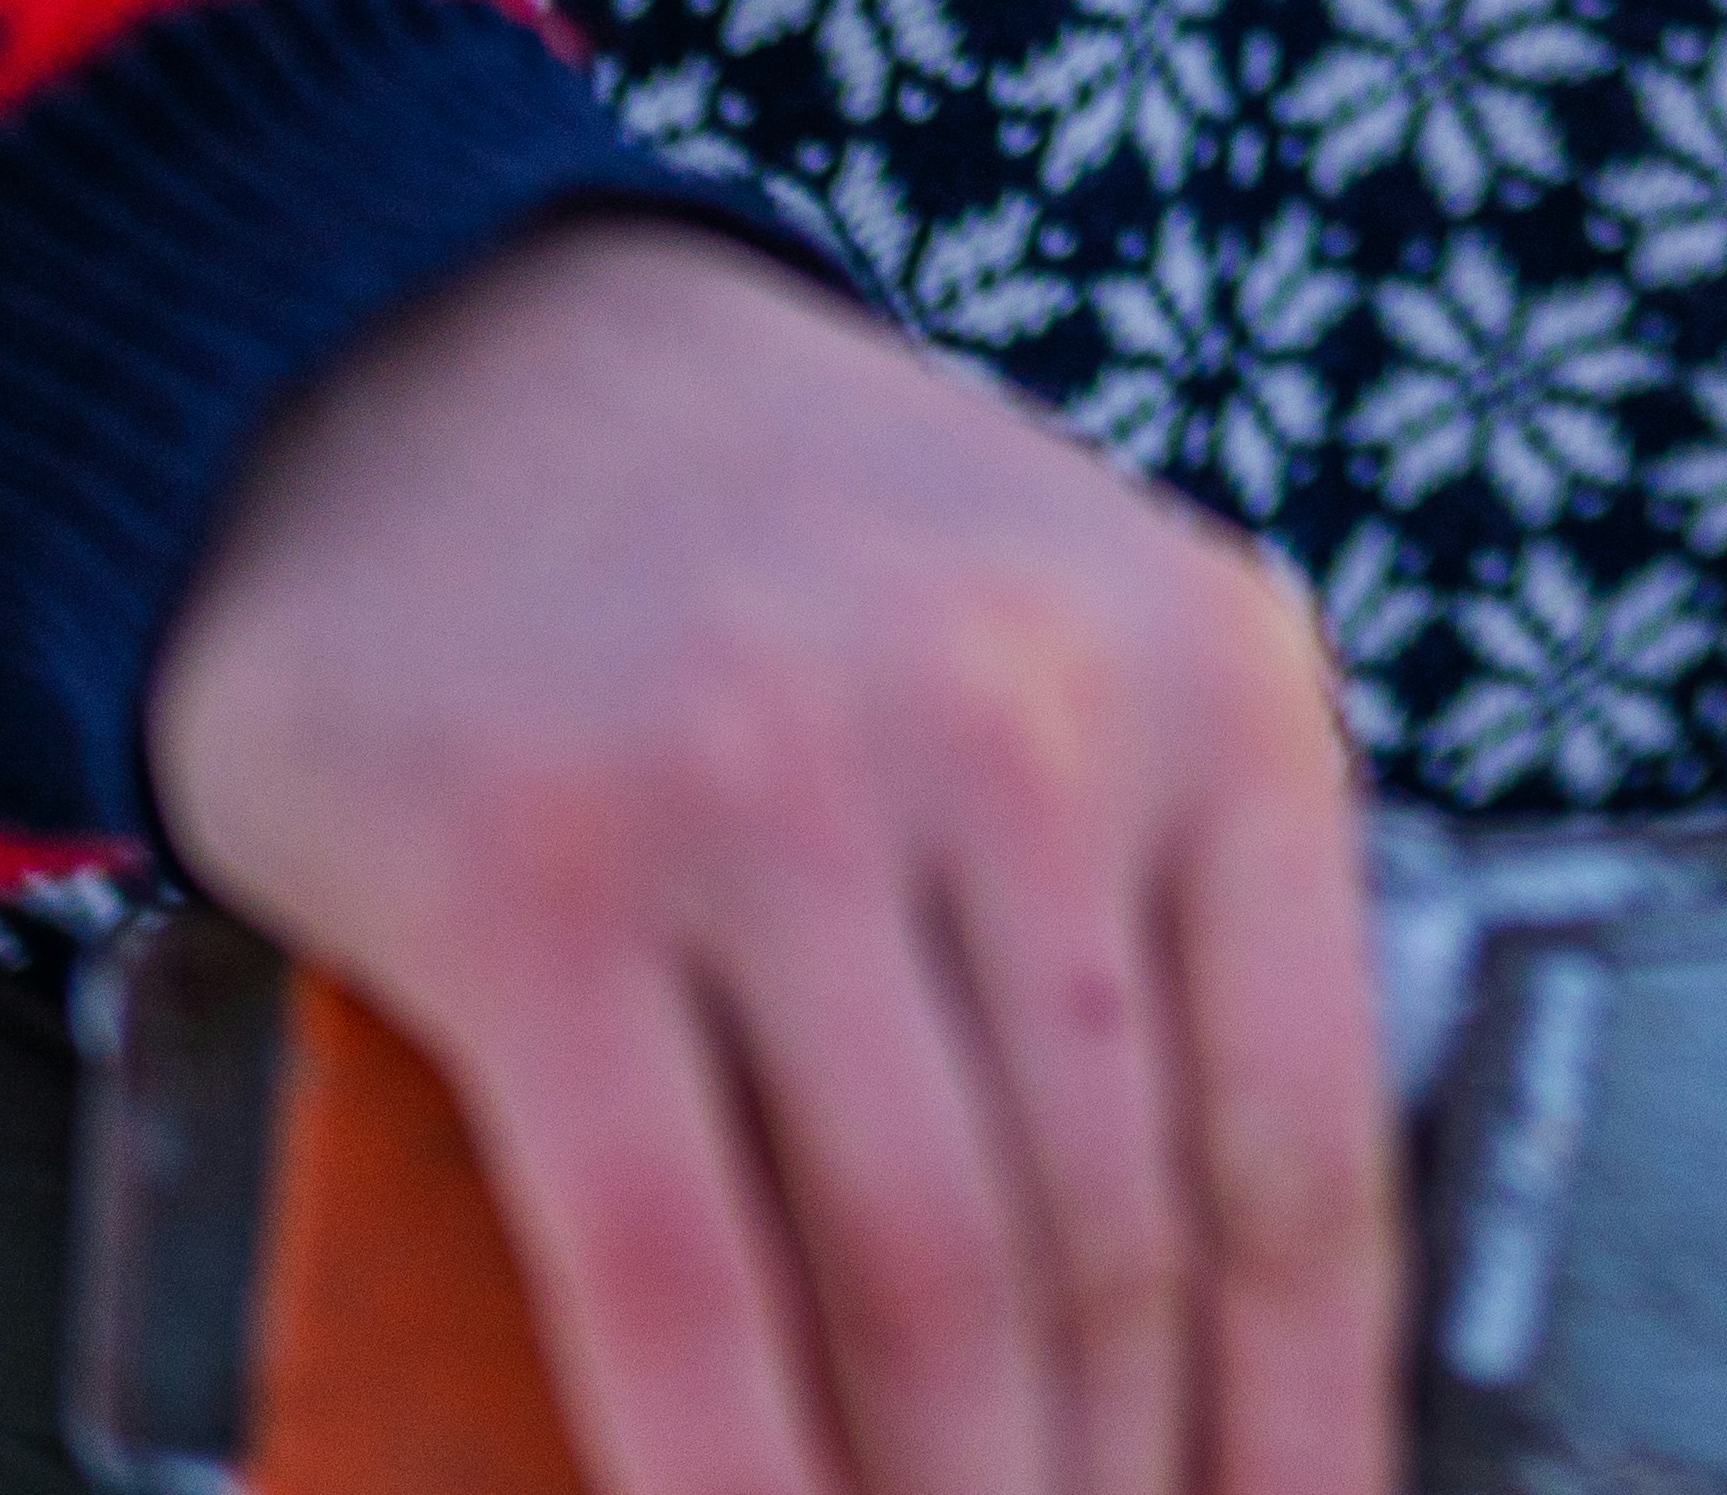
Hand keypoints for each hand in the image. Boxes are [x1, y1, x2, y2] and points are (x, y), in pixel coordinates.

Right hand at [146, 218, 1397, 1494]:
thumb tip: (1191, 1374)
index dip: (1303, 1431)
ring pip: (918, 1280)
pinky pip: (666, 1271)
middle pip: (1116, 1250)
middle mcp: (1022, 720)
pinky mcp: (534, 878)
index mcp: (1213, 683)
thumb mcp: (1058, 666)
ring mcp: (771, 790)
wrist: (423, 345)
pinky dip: (717, 1479)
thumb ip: (1143, 948)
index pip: (1302, 1156)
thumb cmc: (776, 571)